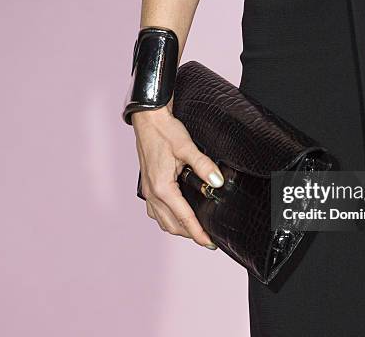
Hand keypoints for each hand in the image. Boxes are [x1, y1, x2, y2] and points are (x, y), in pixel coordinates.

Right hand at [132, 104, 223, 248]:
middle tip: (207, 238)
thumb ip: (203, 165)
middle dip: (190, 234)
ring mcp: (147, 191)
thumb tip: (218, 181)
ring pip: (162, 221)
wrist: (148, 120)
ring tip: (195, 230)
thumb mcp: (187, 147)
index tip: (209, 243)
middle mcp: (152, 193)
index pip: (184, 218)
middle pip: (172, 225)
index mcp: (162, 187)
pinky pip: (155, 212)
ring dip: (178, 228)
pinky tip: (177, 215)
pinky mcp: (147, 186)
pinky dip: (167, 219)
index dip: (198, 233)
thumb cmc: (164, 132)